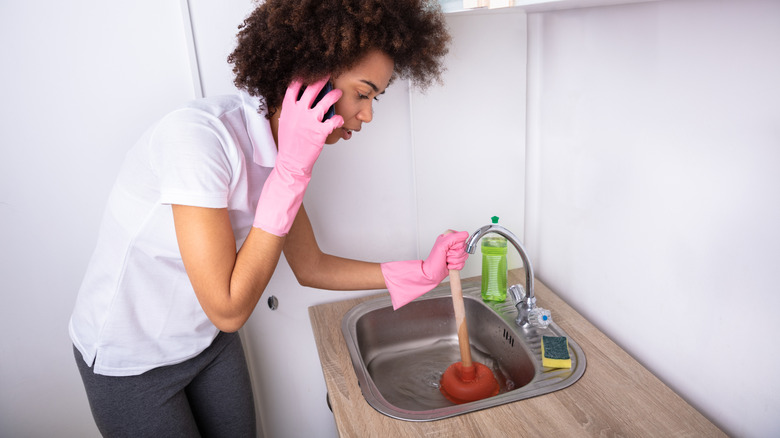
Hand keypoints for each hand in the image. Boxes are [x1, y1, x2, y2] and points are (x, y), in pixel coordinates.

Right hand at [253, 78, 343, 235]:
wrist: (290, 162)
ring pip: (325, 102)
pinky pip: (332, 121)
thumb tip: (299, 97)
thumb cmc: (290, 142)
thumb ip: (292, 108)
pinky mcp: (319, 132)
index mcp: (289, 108)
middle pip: (312, 89)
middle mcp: (299, 112)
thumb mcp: (286, 121)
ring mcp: (309, 121)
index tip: (310, 70)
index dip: (303, 76)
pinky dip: (337, 119)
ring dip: (334, 95)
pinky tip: (339, 119)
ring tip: (338, 92)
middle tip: (329, 74)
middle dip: (322, 79)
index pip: (294, 86)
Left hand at [381, 230, 469, 309]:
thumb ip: (452, 238)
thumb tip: (463, 233)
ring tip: (445, 265)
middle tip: (446, 261)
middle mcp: (449, 247)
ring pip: (462, 257)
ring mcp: (450, 255)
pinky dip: (455, 267)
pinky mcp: (450, 263)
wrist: (424, 278)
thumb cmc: (430, 265)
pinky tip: (448, 268)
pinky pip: (460, 263)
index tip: (450, 254)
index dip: (457, 248)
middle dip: (456, 256)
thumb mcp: (441, 247)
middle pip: (463, 249)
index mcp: (446, 240)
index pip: (461, 240)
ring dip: (455, 262)